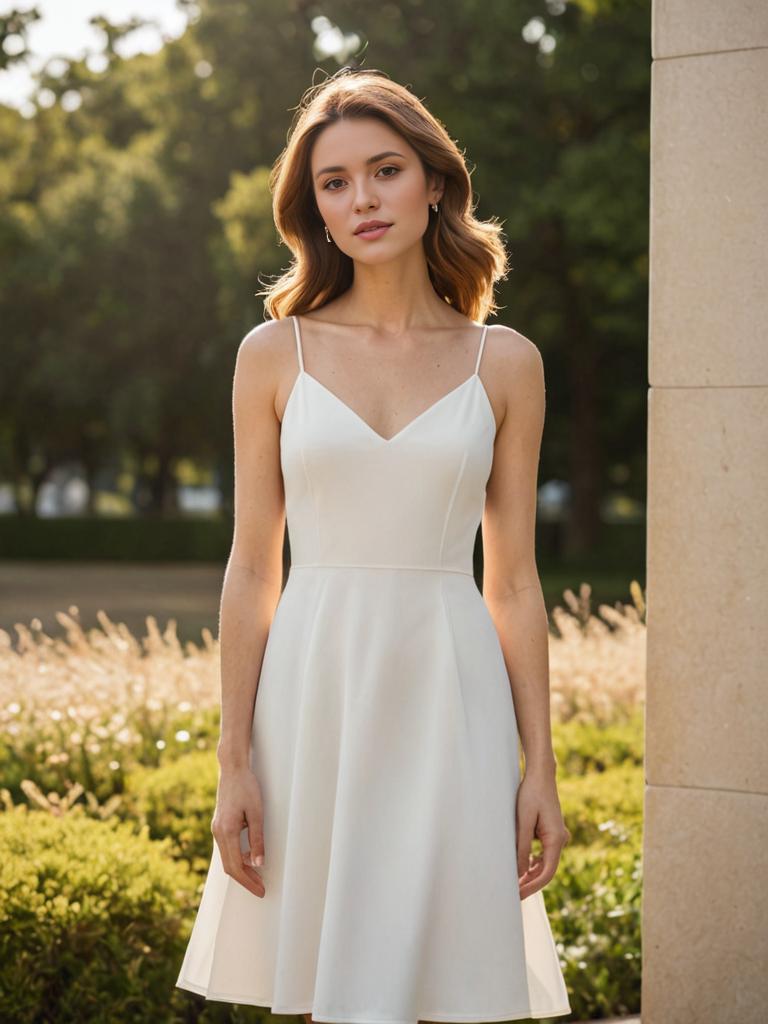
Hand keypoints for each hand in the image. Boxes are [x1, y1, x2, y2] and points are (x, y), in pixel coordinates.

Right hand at [210, 764, 265, 897]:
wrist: (232, 769)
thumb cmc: (247, 787)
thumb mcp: (257, 812)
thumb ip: (257, 839)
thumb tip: (260, 864)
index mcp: (227, 831)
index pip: (236, 866)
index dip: (248, 882)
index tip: (261, 891)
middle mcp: (218, 833)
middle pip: (229, 866)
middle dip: (245, 879)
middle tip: (262, 888)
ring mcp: (216, 829)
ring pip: (227, 858)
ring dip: (242, 869)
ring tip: (258, 875)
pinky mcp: (219, 825)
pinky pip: (226, 848)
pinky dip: (237, 857)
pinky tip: (250, 857)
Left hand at [515, 768, 570, 899]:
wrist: (540, 775)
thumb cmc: (531, 794)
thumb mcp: (524, 821)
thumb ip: (522, 848)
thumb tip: (519, 873)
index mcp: (556, 839)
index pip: (547, 872)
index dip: (532, 886)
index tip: (518, 895)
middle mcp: (560, 840)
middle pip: (547, 870)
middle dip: (530, 883)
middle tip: (512, 894)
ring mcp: (556, 836)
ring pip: (545, 863)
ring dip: (530, 874)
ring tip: (513, 883)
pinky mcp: (550, 832)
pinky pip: (543, 854)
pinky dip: (532, 863)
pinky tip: (520, 867)